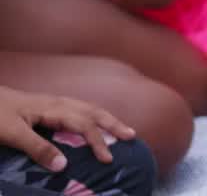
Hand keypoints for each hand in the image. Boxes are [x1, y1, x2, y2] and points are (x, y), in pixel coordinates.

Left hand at [0, 85, 136, 169]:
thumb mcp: (13, 133)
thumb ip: (37, 148)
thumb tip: (64, 165)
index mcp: (54, 108)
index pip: (84, 125)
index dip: (98, 141)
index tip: (108, 159)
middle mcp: (58, 103)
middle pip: (93, 111)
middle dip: (113, 123)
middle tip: (132, 135)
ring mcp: (53, 102)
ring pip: (87, 107)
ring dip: (106, 118)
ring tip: (121, 128)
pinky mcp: (47, 105)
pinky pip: (79, 109)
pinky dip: (93, 115)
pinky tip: (92, 121)